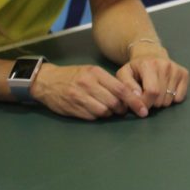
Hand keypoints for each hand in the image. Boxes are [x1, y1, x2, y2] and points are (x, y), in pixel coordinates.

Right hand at [31, 63, 147, 120]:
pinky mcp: (72, 108)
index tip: (142, 108)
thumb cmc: (73, 76)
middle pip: (114, 102)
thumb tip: (128, 96)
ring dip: (109, 114)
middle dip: (121, 109)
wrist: (46, 81)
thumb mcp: (90, 72)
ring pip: (104, 111)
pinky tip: (95, 111)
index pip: (120, 89)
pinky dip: (97, 116)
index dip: (133, 100)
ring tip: (108, 110)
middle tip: (122, 110)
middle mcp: (88, 84)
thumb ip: (107, 82)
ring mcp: (79, 97)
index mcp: (95, 73)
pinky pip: (91, 117)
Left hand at [117, 46, 189, 112]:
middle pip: (161, 98)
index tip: (140, 103)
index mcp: (149, 65)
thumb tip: (138, 97)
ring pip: (170, 100)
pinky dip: (172, 99)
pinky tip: (165, 90)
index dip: (145, 103)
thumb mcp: (124, 74)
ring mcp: (176, 69)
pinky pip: (180, 97)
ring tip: (155, 92)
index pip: (152, 92)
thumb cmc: (136, 68)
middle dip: (152, 103)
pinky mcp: (184, 73)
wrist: (151, 53)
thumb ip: (127, 86)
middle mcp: (165, 65)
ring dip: (161, 102)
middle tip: (147, 96)